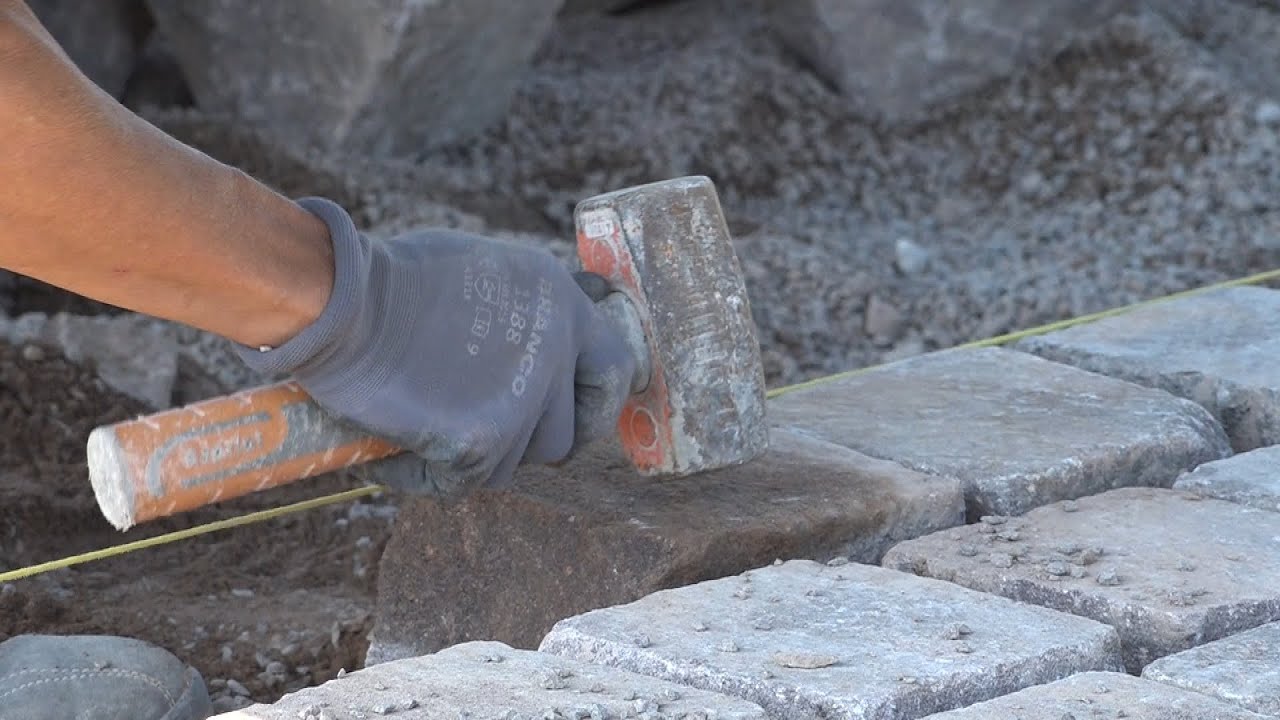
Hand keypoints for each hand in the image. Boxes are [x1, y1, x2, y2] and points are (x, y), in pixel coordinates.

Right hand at [236, 197, 636, 495]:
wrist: (342, 301)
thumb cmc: (390, 280)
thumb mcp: (482, 273)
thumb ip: (519, 317)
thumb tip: (525, 360)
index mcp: (560, 301)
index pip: (615, 368)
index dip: (596, 403)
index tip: (573, 418)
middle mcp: (554, 348)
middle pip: (562, 433)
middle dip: (523, 442)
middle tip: (477, 431)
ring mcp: (523, 398)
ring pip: (514, 464)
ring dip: (472, 457)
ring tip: (422, 428)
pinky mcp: (483, 441)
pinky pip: (461, 482)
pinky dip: (422, 474)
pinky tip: (388, 453)